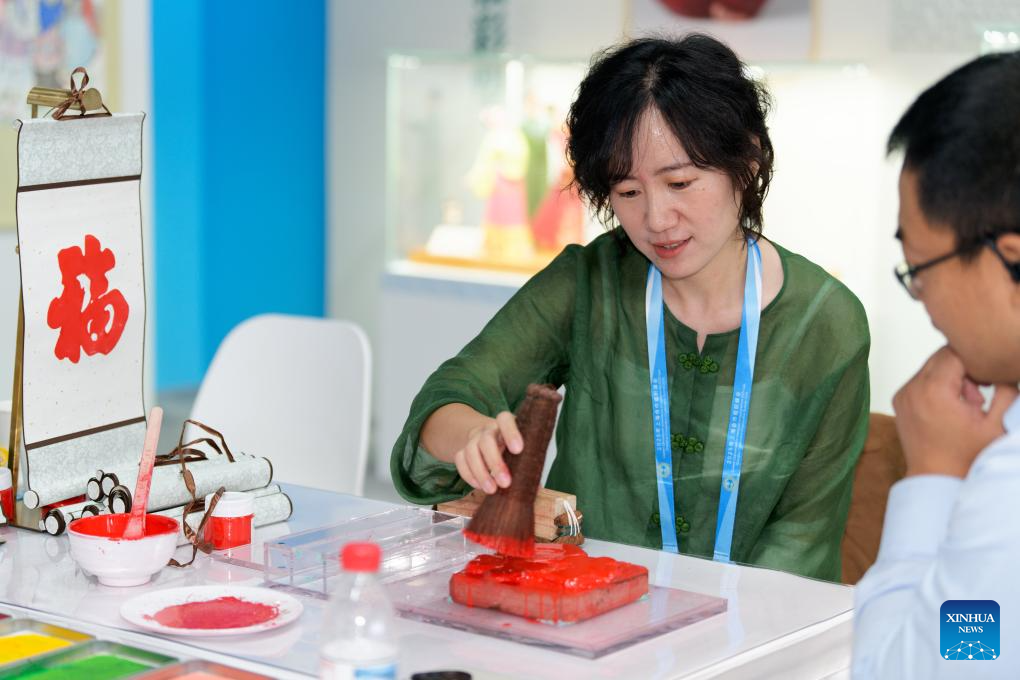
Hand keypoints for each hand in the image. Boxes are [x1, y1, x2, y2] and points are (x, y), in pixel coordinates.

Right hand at [454, 411, 522, 493]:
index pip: (505, 419)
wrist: (487, 441)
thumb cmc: (512, 449)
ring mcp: (473, 439)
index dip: (511, 433)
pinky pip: (460, 460)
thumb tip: (537, 487)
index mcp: (505, 424)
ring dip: (480, 473)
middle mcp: (488, 429)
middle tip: (505, 483)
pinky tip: (479, 486)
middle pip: (486, 440)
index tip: (518, 450)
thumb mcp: (522, 450)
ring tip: (492, 490)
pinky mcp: (462, 450)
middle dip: (495, 462)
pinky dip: (468, 475)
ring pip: (470, 451)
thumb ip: (528, 464)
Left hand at [893, 346, 1018, 477]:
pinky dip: (937, 387)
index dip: (976, 362)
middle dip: (964, 370)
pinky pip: (921, 380)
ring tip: (966, 406)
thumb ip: (1006, 388)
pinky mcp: (899, 401)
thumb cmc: (967, 456)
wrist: (937, 479)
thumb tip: (1003, 367)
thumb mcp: (998, 423)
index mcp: (933, 390)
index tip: (988, 382)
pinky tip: (950, 409)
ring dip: (951, 379)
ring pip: (931, 367)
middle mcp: (912, 388)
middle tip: (978, 398)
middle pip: (941, 357)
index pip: (955, 352)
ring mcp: (903, 394)